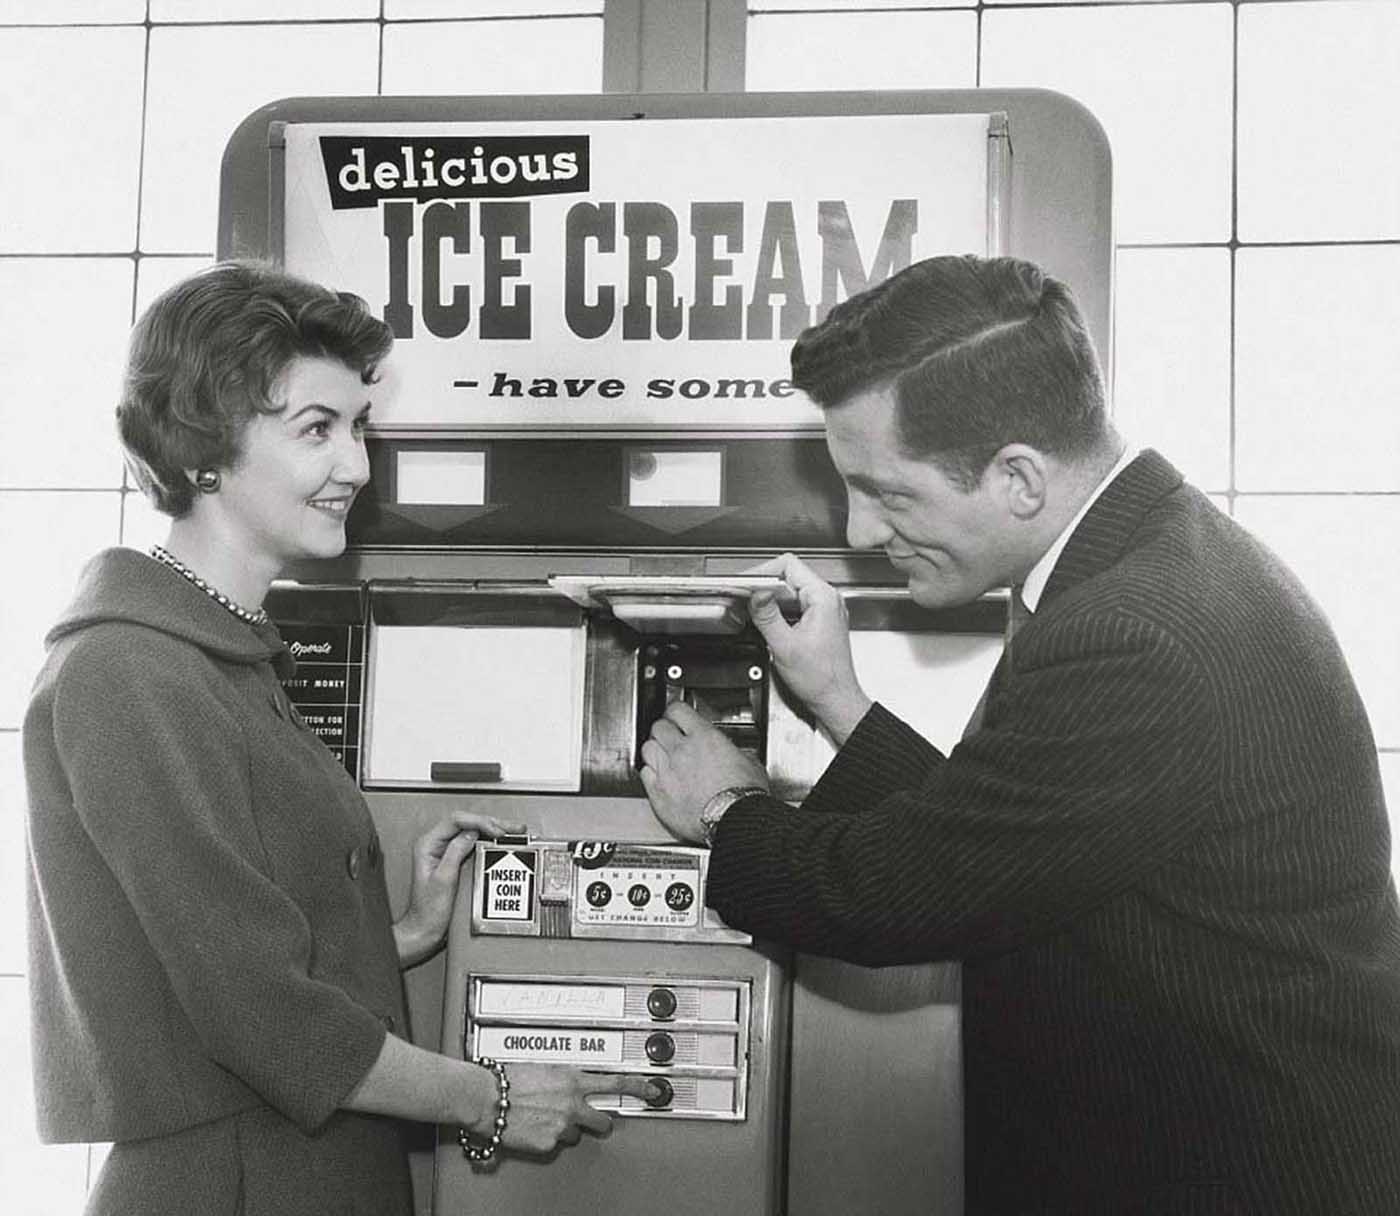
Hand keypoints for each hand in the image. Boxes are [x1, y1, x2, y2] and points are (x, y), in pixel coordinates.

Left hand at [396, 811, 524, 965]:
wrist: (425, 929)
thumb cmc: (428, 911)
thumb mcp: (444, 879)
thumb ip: (456, 852)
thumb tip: (472, 834)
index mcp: (427, 845)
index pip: (456, 820)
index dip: (480, 822)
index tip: (496, 831)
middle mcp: (434, 845)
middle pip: (465, 822)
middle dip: (491, 822)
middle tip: (511, 828)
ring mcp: (444, 851)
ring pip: (471, 830)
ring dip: (492, 829)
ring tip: (512, 831)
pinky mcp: (454, 859)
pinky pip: (473, 842)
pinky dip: (488, 839)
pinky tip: (500, 841)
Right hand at [483, 1065, 659, 1153]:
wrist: (486, 1096)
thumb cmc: (507, 1077)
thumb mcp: (544, 1066)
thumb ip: (563, 1076)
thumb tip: (568, 1081)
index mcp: (574, 1078)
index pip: (616, 1081)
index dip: (639, 1086)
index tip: (653, 1090)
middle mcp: (573, 1102)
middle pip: (602, 1119)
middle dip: (599, 1121)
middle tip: (592, 1119)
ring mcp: (562, 1125)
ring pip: (576, 1133)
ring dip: (566, 1128)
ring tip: (545, 1118)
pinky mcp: (549, 1144)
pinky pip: (555, 1144)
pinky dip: (546, 1138)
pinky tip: (532, 1127)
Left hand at [639, 701, 768, 842]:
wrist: (735, 820)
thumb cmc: (743, 795)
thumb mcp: (748, 762)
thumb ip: (733, 751)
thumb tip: (733, 753)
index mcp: (704, 737)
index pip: (677, 710)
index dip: (676, 711)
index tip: (677, 716)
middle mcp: (681, 751)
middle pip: (658, 727)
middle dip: (664, 730)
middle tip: (670, 736)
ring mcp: (667, 772)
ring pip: (647, 748)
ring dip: (655, 750)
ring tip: (663, 756)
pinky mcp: (658, 794)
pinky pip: (644, 774)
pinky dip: (649, 773)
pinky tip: (658, 777)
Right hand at [747, 553, 872, 745]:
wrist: (835, 699)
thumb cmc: (820, 678)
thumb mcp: (785, 646)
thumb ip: (767, 616)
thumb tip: (755, 593)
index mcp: (822, 598)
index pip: (788, 565)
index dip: (763, 572)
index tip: (747, 585)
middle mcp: (827, 599)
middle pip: (788, 576)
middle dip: (764, 586)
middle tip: (745, 598)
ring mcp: (824, 610)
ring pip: (790, 590)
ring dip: (770, 599)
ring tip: (754, 611)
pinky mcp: (819, 621)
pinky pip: (795, 605)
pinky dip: (779, 610)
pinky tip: (769, 622)